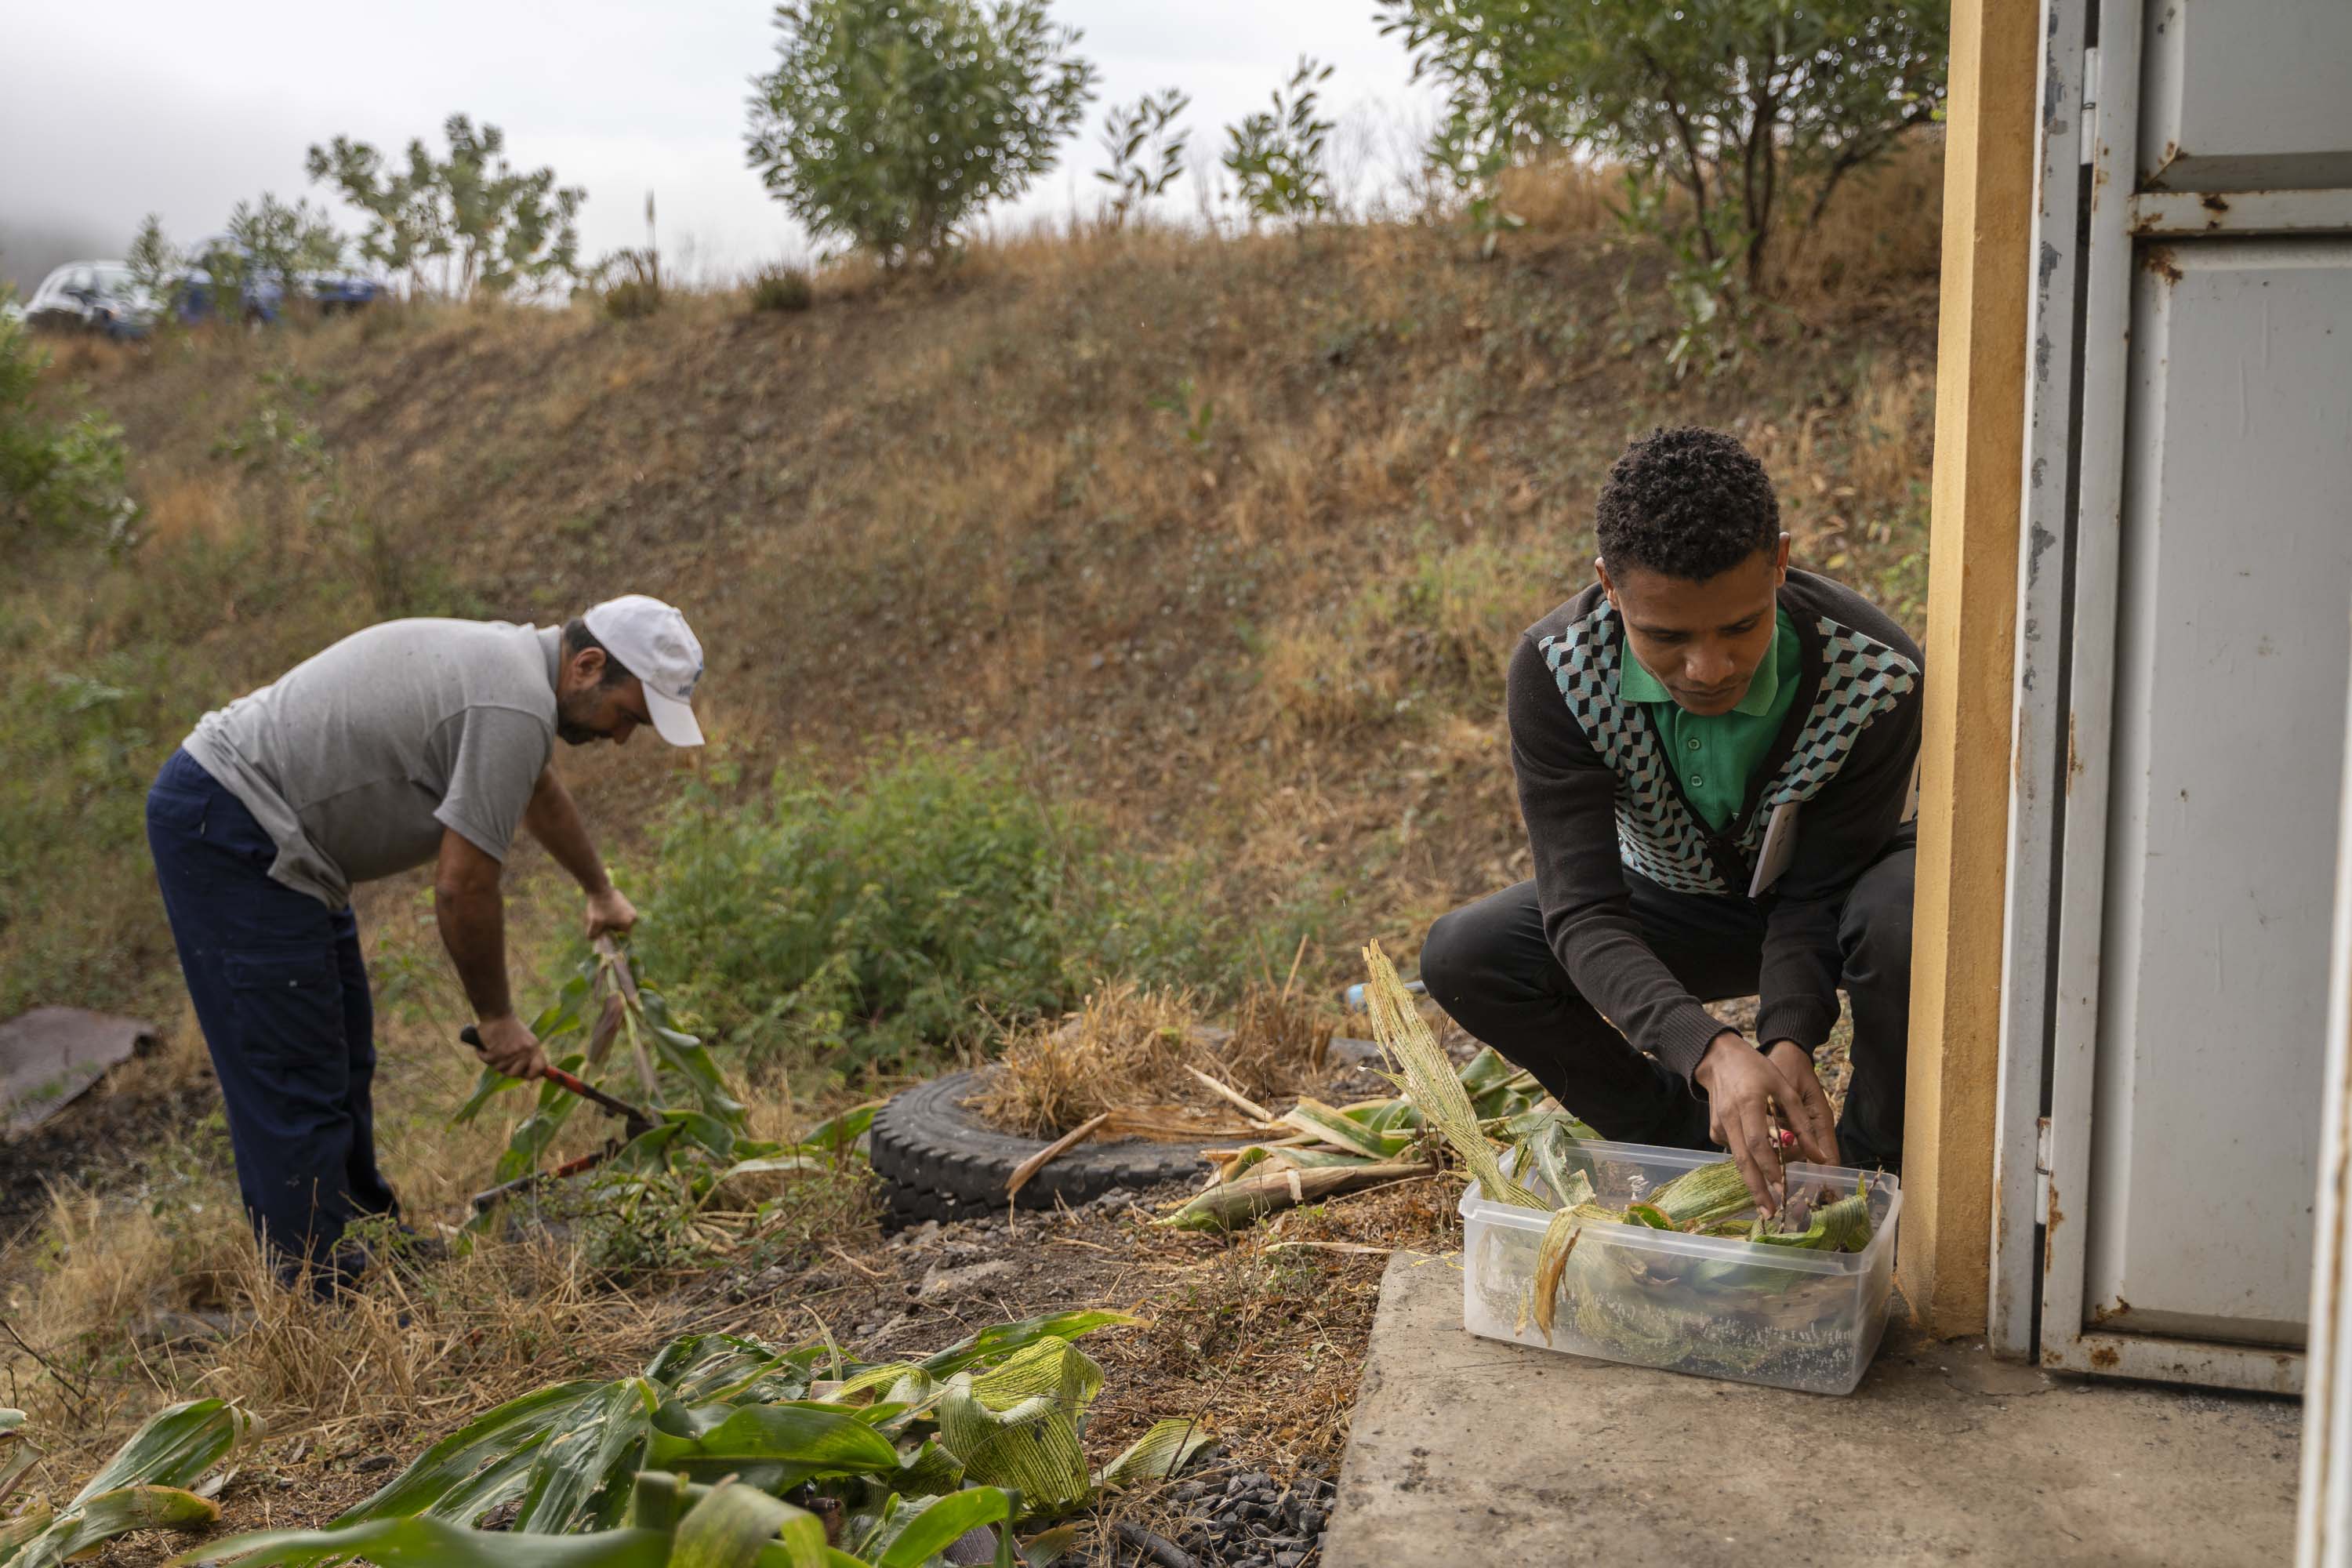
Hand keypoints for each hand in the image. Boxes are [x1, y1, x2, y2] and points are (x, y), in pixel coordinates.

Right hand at [471, 1014, 547, 1079]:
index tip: (525, 1074)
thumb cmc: (510, 1027)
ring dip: (494, 1061)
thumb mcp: (526, 1040)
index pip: (540, 1068)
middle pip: (515, 1074)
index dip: (532, 1075)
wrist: (497, 1012)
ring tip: (494, 1047)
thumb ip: (529, 1056)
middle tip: (502, 1059)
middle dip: (506, 1069)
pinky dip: (483, 1054)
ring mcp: (511, 1052)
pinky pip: (487, 1061)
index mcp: (534, 1047)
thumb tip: (530, 1075)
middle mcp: (524, 1051)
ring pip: (499, 1069)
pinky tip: (485, 1045)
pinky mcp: (496, 1051)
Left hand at [584, 885, 637, 940]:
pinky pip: (620, 914)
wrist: (599, 889)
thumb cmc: (598, 907)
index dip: (612, 937)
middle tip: (602, 925)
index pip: (621, 937)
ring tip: (603, 916)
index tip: (604, 933)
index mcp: (628, 923)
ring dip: (612, 921)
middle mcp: (634, 917)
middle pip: (621, 929)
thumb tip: (595, 939)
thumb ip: (593, 936)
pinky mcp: (628, 903)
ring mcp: (632, 909)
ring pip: (621, 921)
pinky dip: (613, 914)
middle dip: (612, 928)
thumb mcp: (593, 924)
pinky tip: (605, 910)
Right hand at [1692, 1031, 1834, 1215]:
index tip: (1781, 1187)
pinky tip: (1756, 1161)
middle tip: (1768, 1212)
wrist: (1718, 1058)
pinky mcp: (1714, 1129)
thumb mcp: (1785, 1089)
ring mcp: (1718, 1125)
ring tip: (1765, 1203)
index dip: (1769, 1167)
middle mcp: (1730, 1118)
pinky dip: (1746, 1159)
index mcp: (1748, 1104)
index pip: (1757, 1142)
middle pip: (1743, 1159)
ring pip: (1737, 1159)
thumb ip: (1802, 1123)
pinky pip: (1734, 1149)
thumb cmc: (1757, 1069)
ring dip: (1752, 1181)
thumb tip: (1820, 1157)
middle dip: (1756, 1188)